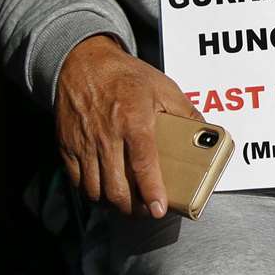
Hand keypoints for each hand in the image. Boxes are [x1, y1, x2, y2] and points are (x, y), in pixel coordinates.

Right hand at [55, 34, 202, 217]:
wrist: (83, 63)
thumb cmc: (126, 75)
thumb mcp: (163, 87)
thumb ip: (186, 111)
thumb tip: (207, 133)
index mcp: (134, 120)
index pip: (143, 164)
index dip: (152, 190)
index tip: (160, 208)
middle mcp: (107, 136)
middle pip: (117, 187)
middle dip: (134, 207)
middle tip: (148, 211)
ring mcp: (84, 144)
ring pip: (96, 190)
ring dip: (113, 204)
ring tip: (129, 204)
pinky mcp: (67, 147)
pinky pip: (77, 182)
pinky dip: (91, 193)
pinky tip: (106, 191)